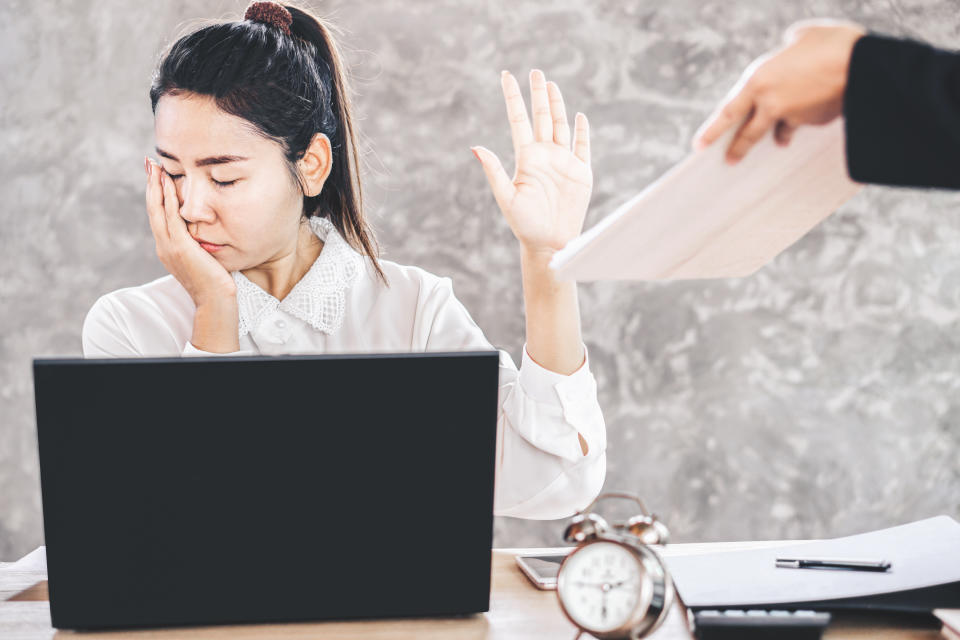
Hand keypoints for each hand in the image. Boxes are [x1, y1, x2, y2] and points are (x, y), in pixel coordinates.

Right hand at [144, 157, 235, 306]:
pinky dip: (167, 198)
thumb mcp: (203, 259)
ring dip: (155, 186)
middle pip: (153, 209)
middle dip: (151, 185)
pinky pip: (171, 217)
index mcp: (168, 248)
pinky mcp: (180, 247)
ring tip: (154, 166)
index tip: (155, 176)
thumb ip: (198, 244)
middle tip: (148, 163)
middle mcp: (164, 246)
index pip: (159, 216)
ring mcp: (169, 247)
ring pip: (157, 210)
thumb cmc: (215, 283)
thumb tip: (203, 231)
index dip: (156, 195)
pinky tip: (168, 182)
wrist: (215, 302)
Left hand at [472, 70, 591, 256]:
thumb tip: (475, 147)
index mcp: (526, 158)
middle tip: (535, 71)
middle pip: (541, 117)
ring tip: (551, 85)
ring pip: (560, 125)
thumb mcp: (506, 197)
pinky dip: (583, 131)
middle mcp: (544, 155)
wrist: (550, 243)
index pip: (518, 120)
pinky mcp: (581, 173)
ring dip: (557, 105)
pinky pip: (582, 147)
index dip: (513, 98)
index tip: (506, 76)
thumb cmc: (524, 224)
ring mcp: (563, 162)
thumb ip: (494, 171)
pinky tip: (579, 116)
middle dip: (538, 94)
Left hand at [693, 20, 865, 163]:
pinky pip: (806, 121)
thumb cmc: (832, 43)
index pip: (727, 112)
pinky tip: (820, 106)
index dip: (712, 131)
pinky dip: (809, 117)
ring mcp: (794, 116)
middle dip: (737, 149)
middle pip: (748, 133)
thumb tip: (789, 45)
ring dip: (779, 136)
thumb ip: (788, 46)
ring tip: (780, 143)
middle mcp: (771, 103)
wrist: (866, 65)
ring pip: (780, 131)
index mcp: (758, 81)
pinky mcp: (815, 122)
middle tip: (729, 160)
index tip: (699, 147)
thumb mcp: (802, 36)